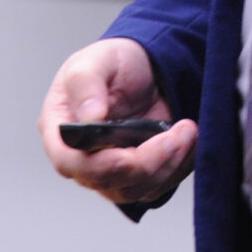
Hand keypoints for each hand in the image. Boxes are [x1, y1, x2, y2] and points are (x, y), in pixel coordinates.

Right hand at [39, 38, 196, 206]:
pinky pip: (158, 185)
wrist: (144, 65)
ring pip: (136, 189)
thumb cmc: (111, 63)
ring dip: (168, 165)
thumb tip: (90, 117)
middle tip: (178, 133)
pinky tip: (190, 142)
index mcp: (61, 131)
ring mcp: (112, 169)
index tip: (128, 157)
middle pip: (108, 181)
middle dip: (148, 162)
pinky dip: (179, 168)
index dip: (98, 166)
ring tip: (188, 131)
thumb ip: (86, 84)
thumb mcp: (95, 61)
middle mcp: (83, 157)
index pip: (69, 163)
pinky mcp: (140, 172)